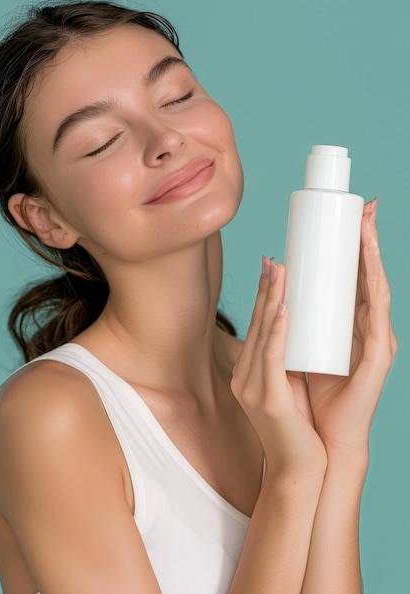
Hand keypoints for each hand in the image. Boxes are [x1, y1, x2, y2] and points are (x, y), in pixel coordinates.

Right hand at [231, 257, 326, 478]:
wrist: (300, 470)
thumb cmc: (300, 429)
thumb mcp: (289, 388)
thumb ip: (289, 363)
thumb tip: (304, 334)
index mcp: (250, 372)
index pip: (258, 326)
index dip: (266, 295)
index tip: (276, 267)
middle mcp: (245, 376)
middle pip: (257, 324)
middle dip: (268, 288)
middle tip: (277, 259)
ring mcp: (252, 387)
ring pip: (262, 334)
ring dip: (272, 300)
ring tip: (282, 271)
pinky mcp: (267, 399)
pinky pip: (272, 358)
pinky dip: (278, 331)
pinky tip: (285, 308)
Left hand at [307, 199, 397, 455]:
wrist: (319, 442)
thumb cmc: (305, 394)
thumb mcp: (292, 348)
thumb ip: (286, 322)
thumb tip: (271, 289)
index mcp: (348, 325)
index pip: (352, 277)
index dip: (351, 245)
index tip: (343, 213)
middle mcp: (367, 328)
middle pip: (368, 275)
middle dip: (366, 240)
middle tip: (362, 206)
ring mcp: (376, 341)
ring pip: (375, 288)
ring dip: (371, 255)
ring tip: (364, 224)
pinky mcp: (377, 358)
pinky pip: (373, 316)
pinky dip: (370, 289)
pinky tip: (364, 266)